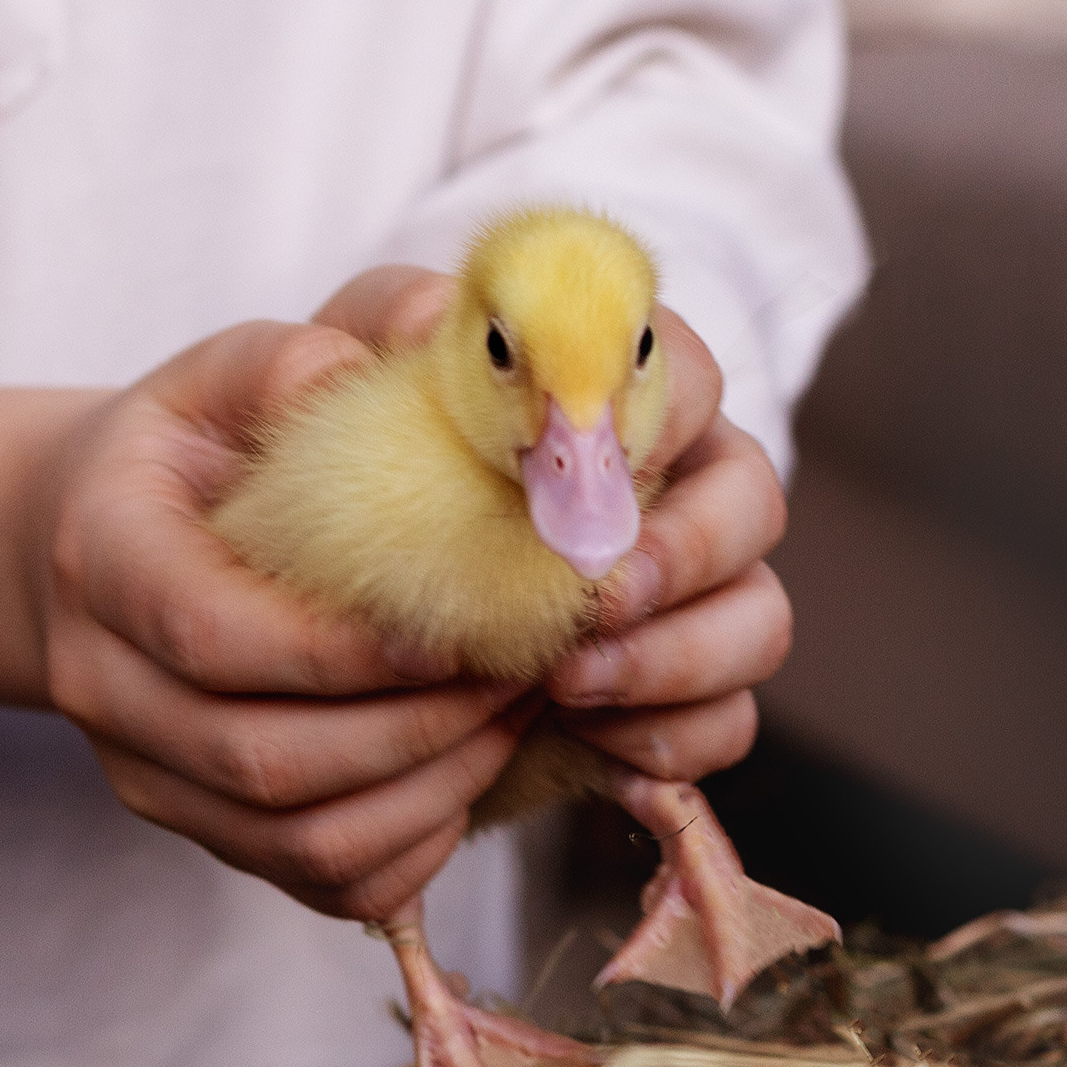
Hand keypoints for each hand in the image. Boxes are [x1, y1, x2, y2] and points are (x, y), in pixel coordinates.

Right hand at [27, 307, 531, 921]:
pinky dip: (413, 847)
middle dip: (420, 727)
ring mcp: (144, 775)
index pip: (213, 636)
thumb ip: (305, 356)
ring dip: (432, 791)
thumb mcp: (222, 373)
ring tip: (516, 717)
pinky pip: (318, 879)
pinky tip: (468, 772)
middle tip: (531, 669)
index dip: (347, 647)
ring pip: (300, 839)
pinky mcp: (197, 830)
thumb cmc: (182, 451)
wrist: (89, 544)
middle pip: (266, 758)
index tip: (468, 620)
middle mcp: (100, 686)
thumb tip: (418, 338)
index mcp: (100, 557)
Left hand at [315, 271, 788, 786]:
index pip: (686, 368)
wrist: (325, 624)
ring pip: (758, 621)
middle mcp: (672, 488)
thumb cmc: (332, 476)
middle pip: (753, 500)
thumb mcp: (308, 397)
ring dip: (678, 657)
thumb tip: (420, 323)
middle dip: (687, 552)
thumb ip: (339, 340)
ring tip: (569, 682)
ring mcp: (686, 599)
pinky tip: (590, 743)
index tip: (585, 457)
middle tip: (597, 595)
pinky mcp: (670, 699)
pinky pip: (724, 725)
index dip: (655, 415)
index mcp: (609, 392)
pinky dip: (669, 739)